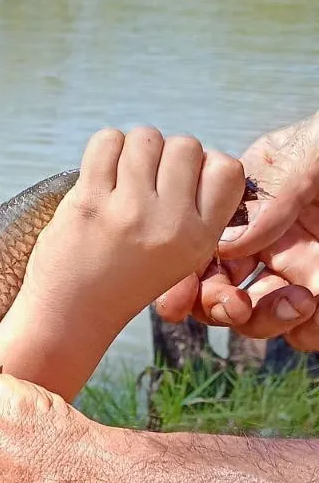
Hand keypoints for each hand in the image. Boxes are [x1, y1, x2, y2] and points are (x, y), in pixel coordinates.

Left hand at [23, 126, 246, 344]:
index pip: (227, 169)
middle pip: (185, 145)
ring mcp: (130, 211)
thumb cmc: (119, 282)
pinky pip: (106, 142)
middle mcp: (170, 223)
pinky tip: (98, 173)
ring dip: (131, 149)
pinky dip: (103, 148)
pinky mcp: (90, 202)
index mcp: (200, 238)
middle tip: (141, 181)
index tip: (178, 181)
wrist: (69, 314)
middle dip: (163, 154)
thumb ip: (193, 212)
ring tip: (118, 177)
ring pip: (146, 138)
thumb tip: (193, 157)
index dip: (203, 164)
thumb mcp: (179, 258)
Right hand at [156, 109, 318, 348]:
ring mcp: (301, 272)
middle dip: (215, 305)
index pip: (198, 247)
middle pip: (216, 290)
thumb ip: (274, 192)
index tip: (177, 302)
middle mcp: (270, 243)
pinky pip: (304, 333)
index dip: (181, 277)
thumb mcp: (314, 150)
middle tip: (234, 306)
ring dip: (262, 321)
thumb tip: (228, 242)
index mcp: (253, 205)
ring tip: (300, 302)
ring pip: (254, 318)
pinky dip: (305, 332)